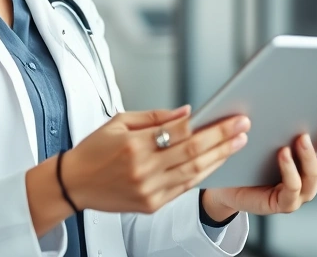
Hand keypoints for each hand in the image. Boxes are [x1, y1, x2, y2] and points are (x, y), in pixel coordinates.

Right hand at [60, 106, 249, 214]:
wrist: (73, 184)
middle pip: (193, 151)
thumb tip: (187, 112)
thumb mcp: (119, 121)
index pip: (182, 131)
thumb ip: (155, 117)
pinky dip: (203, 174)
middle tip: (243, 127)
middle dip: (223, 138)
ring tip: (237, 144)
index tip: (230, 116)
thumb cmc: (94, 150)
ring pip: (194, 172)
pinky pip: (184, 188)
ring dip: (220, 157)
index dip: (210, 124)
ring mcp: (149, 189)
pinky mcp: (151, 204)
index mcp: (135, 144)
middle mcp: (143, 168)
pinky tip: (216, 163)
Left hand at [201, 125, 316, 219]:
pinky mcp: (282, 204)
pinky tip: (283, 153)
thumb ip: (284, 130)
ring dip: (308, 155)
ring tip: (301, 137)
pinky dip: (290, 170)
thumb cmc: (250, 162)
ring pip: (312, 175)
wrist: (227, 188)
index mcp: (309, 166)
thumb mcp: (270, 142)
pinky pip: (292, 188)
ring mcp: (298, 195)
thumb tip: (294, 102)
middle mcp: (309, 182)